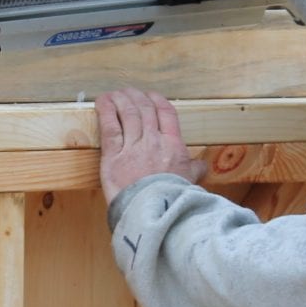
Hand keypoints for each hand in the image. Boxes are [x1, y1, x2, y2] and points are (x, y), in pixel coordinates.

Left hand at [95, 87, 207, 202]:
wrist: (155, 215)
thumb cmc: (173, 201)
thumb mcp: (190, 183)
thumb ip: (194, 170)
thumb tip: (202, 165)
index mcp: (174, 145)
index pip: (167, 113)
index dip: (157, 101)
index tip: (151, 96)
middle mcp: (154, 141)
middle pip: (145, 109)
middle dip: (136, 97)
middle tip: (129, 92)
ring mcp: (133, 147)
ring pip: (128, 114)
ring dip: (121, 100)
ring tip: (115, 93)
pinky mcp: (113, 157)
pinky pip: (109, 127)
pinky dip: (106, 111)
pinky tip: (102, 101)